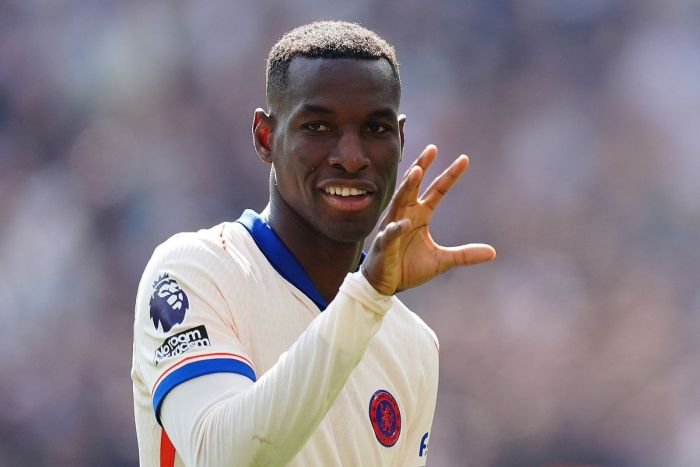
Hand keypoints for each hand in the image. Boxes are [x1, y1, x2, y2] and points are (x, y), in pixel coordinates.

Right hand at [362, 144, 495, 294]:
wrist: (385, 284)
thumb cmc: (408, 267)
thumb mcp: (442, 260)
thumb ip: (465, 254)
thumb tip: (493, 252)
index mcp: (420, 215)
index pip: (437, 190)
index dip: (450, 175)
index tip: (464, 158)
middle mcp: (406, 214)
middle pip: (413, 186)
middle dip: (422, 166)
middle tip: (432, 148)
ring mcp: (393, 226)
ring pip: (400, 201)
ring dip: (408, 186)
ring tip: (416, 171)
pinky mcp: (385, 244)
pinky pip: (391, 233)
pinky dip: (397, 228)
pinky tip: (404, 223)